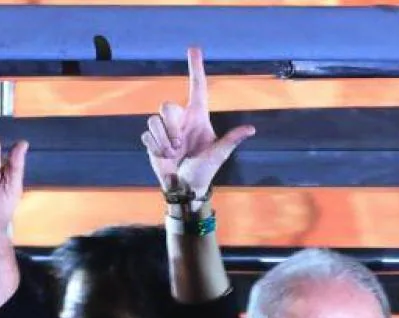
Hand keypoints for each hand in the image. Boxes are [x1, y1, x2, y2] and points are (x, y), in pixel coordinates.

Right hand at [142, 48, 255, 199]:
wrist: (184, 188)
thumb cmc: (204, 171)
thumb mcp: (218, 155)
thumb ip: (231, 140)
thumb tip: (251, 129)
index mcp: (198, 117)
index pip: (197, 87)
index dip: (196, 68)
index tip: (194, 48)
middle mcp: (181, 119)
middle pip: (166, 106)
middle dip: (170, 128)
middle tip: (179, 146)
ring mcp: (166, 129)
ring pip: (153, 120)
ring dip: (163, 141)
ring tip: (173, 154)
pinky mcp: (152, 139)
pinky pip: (147, 135)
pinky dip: (156, 148)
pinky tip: (165, 158)